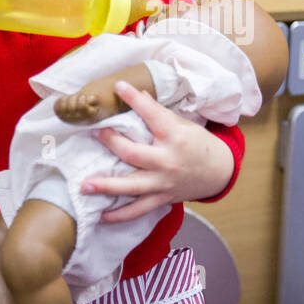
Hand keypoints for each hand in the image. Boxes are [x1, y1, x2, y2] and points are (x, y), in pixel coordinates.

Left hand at [80, 80, 234, 221]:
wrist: (218, 172)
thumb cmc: (198, 144)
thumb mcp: (183, 124)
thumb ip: (159, 113)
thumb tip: (138, 95)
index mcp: (175, 136)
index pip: (152, 114)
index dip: (134, 99)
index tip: (118, 87)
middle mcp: (167, 161)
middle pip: (133, 153)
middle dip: (111, 143)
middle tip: (95, 133)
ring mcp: (163, 183)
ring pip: (131, 187)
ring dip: (106, 186)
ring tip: (85, 186)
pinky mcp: (161, 198)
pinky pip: (138, 210)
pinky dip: (120, 216)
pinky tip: (101, 216)